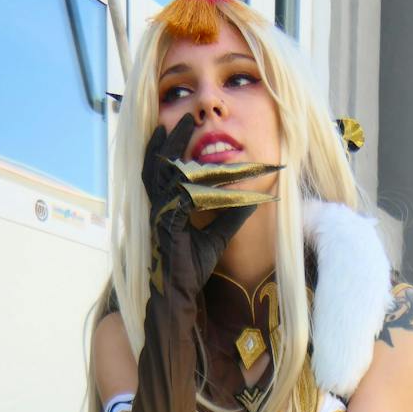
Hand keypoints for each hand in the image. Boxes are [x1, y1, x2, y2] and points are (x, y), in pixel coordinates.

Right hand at [142, 115, 268, 298]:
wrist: (179, 294)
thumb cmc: (192, 268)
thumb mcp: (218, 238)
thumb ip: (231, 217)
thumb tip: (254, 199)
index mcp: (167, 207)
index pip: (169, 171)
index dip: (176, 150)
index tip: (186, 129)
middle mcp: (159, 207)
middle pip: (159, 165)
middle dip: (169, 140)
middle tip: (182, 118)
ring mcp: (159, 215)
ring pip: (160, 174)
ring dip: (169, 150)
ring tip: (175, 127)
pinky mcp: (165, 225)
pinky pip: (177, 198)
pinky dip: (187, 183)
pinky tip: (193, 169)